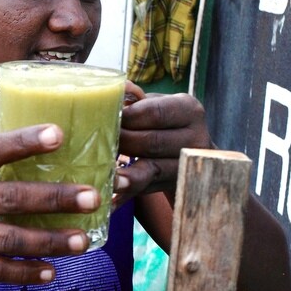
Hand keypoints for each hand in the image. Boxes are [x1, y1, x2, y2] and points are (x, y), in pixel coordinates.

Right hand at [0, 124, 100, 284]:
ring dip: (48, 241)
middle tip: (92, 197)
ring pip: (9, 239)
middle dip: (54, 199)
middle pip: (11, 198)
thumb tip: (41, 145)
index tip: (59, 134)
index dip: (25, 141)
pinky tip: (51, 272)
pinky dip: (24, 273)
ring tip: (82, 241)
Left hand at [113, 83, 212, 207]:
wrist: (186, 153)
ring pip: (150, 170)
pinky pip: (148, 191)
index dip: (126, 118)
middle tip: (93, 145)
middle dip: (120, 144)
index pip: (155, 112)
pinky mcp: (178, 186)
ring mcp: (188, 165)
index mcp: (188, 109)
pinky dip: (126, 194)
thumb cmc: (161, 123)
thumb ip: (133, 100)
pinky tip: (110, 199)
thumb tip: (114, 90)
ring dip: (122, 173)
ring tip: (101, 174)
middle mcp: (196, 137)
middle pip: (151, 142)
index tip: (102, 120)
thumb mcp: (153, 105)